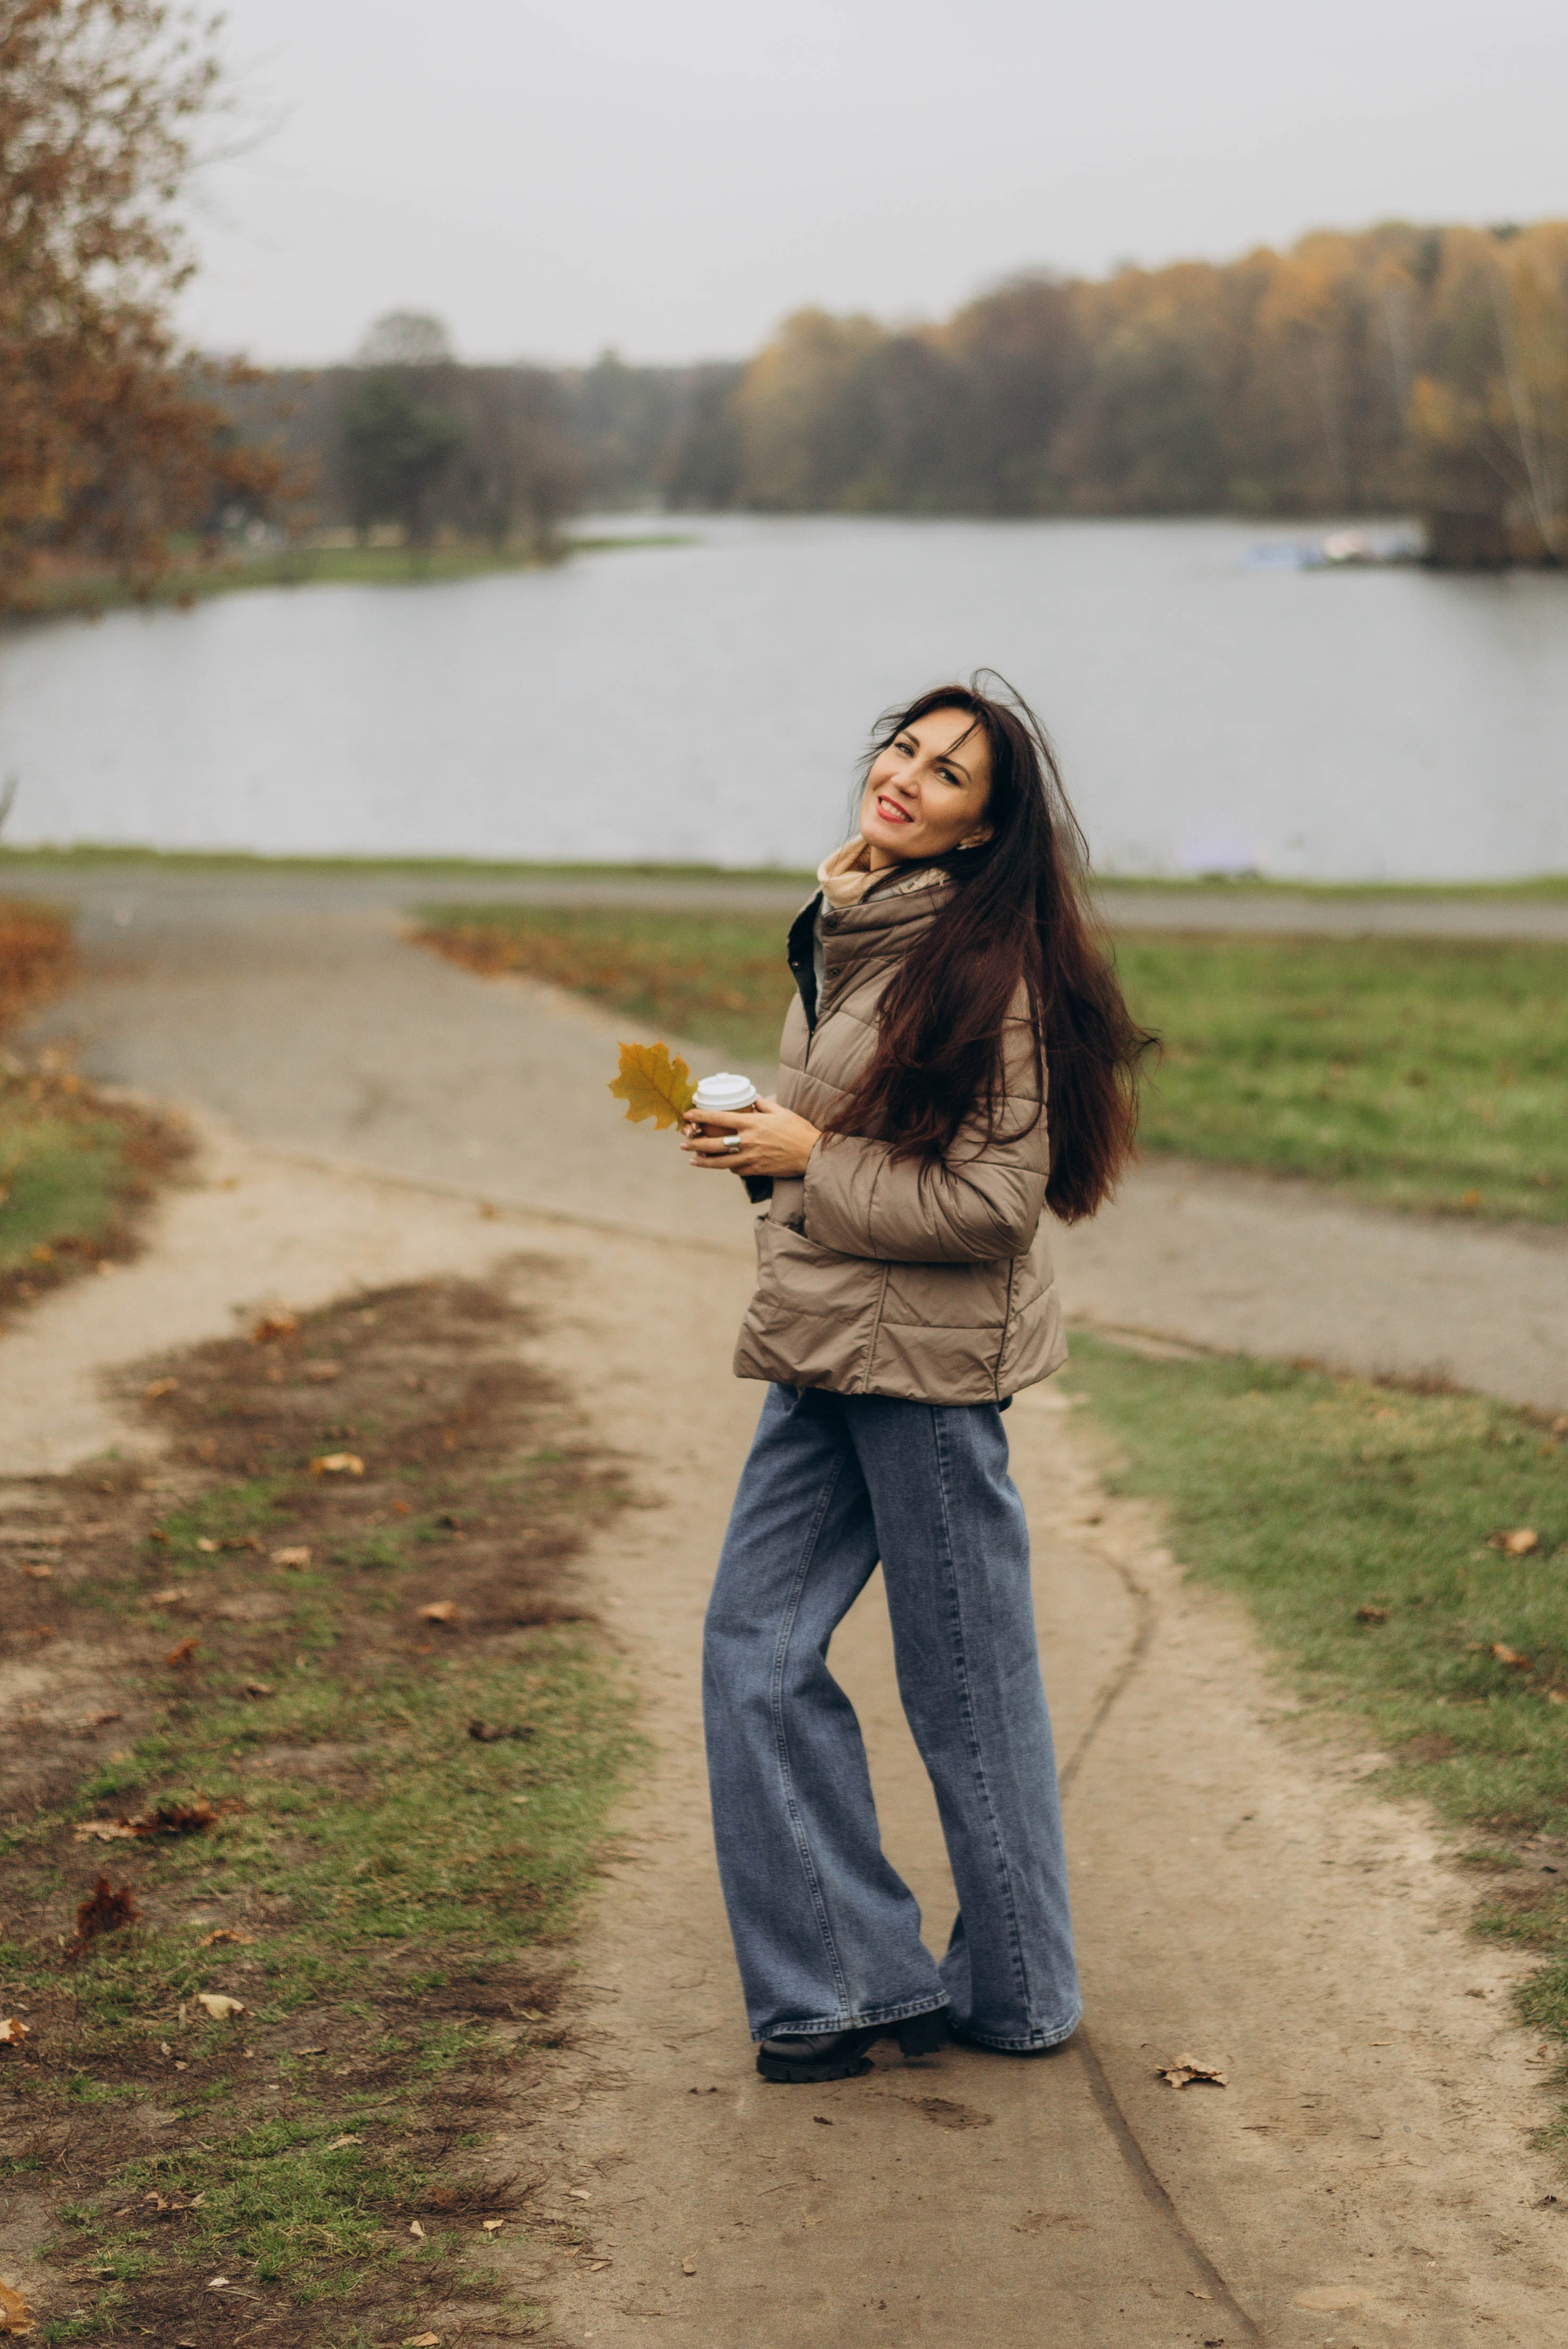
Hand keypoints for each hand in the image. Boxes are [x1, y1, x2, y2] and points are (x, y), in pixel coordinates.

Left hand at [679, 1096, 820, 1178]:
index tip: (688, 1114)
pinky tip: (721, 1165)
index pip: (719, 1118)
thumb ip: (763, 1104)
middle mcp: (747, 1141)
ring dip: (703, 1161)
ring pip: (720, 1162)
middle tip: (683, 1143)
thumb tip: (752, 1099)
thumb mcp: (780, 1111)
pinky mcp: (756, 1170)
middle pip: (714, 1143)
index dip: (701, 1115)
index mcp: (752, 1123)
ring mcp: (750, 1158)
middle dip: (695, 1143)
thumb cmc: (798, 1130)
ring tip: (692, 1160)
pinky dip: (727, 1167)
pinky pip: (736, 1170)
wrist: (811, 1154)